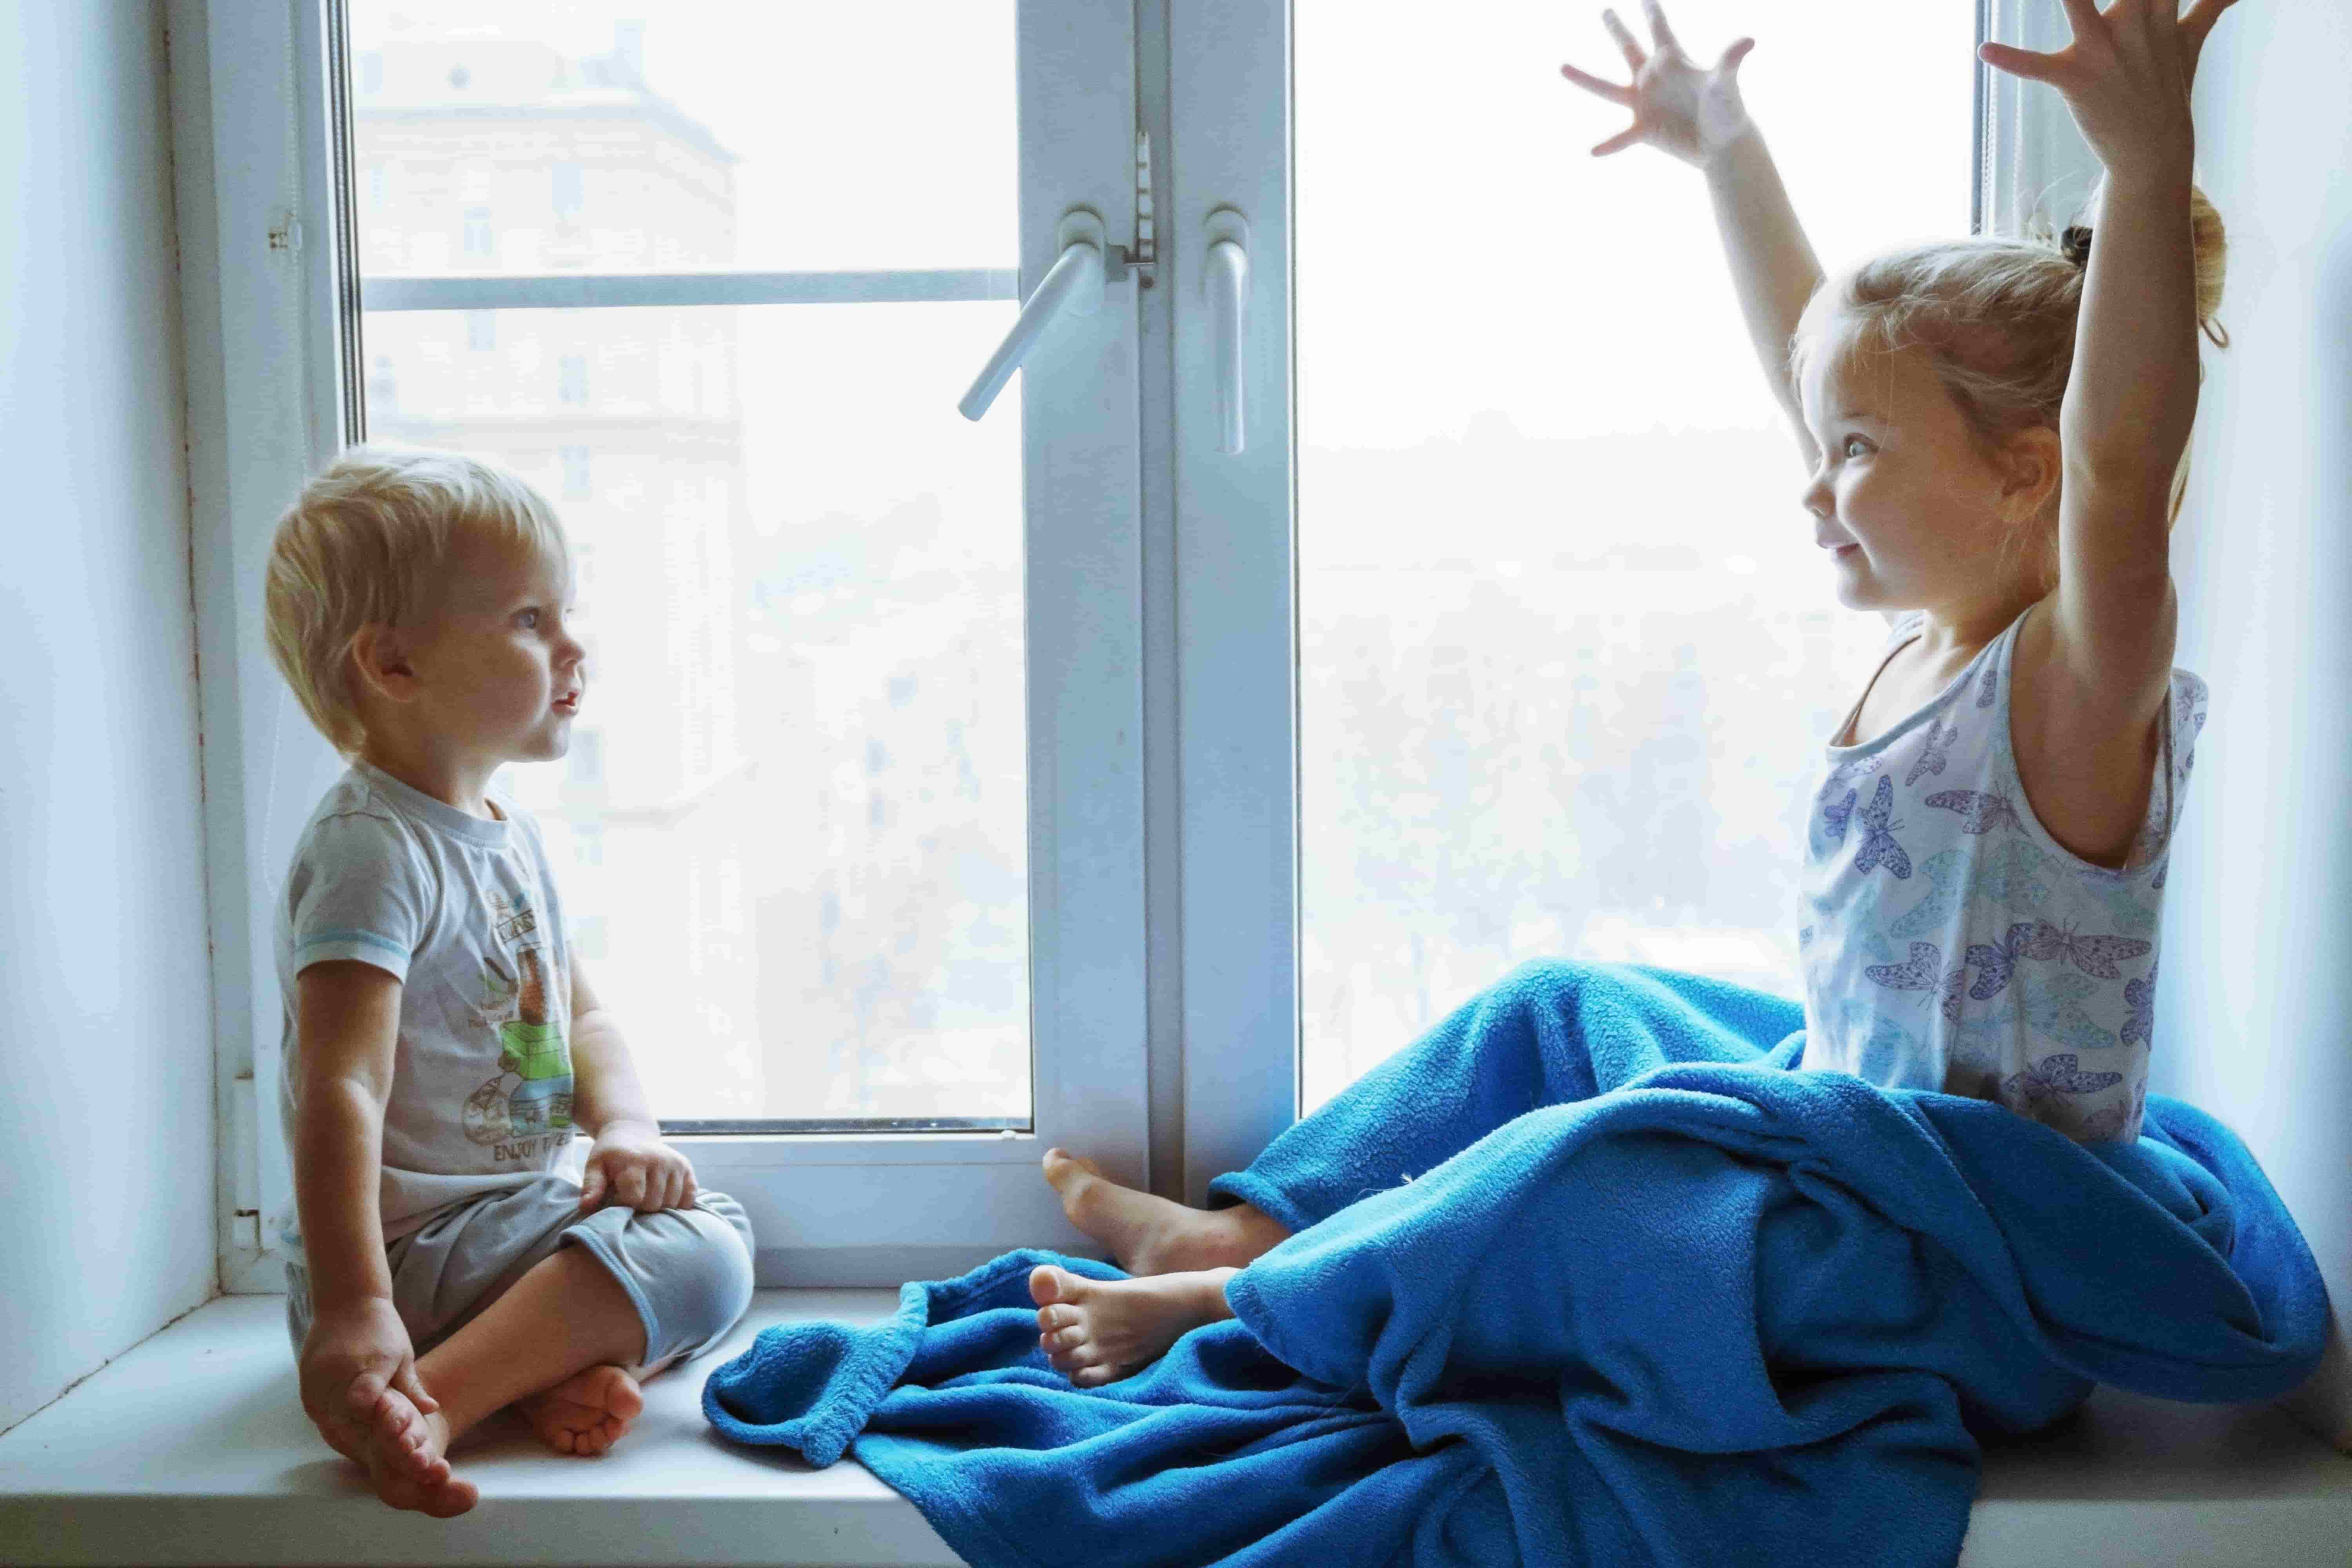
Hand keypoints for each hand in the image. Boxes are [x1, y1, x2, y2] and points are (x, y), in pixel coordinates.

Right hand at [298, 1296, 434, 1460]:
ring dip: (348, 1438)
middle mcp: (338, 1374)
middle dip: (365, 1440)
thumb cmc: (381, 1329)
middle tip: (382, 1454)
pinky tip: (348, 1436)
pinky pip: (319, 1417)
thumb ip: (413, 1386)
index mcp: (368, 1364)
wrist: (346, 1302)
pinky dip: (333, 1427)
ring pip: (330, 1424)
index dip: (377, 1423)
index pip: (365, 1403)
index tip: (392, 1435)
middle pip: (347, 1421)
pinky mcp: (306, 1389)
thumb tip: (432, 1409)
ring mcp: (318, 1383)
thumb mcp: (402, 1354)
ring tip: (366, 1450)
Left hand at [580, 1121, 698, 1211]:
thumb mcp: (595, 1166)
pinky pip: (690, 1196)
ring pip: (672, 1203)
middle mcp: (659, 1160)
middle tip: (632, 1199)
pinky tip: (665, 1198)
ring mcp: (675, 1163)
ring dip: (659, 1207)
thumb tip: (586, 1207)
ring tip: (646, 1196)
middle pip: (654, 1204)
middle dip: (641, 1208)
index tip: (617, 1200)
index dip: (624, 1206)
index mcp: (634, 1160)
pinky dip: (679, 1203)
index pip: (635, 1199)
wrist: (631, 1132)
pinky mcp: (686, 1166)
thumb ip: (592, 1186)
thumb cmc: (610, 1154)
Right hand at [1559, 0, 1758, 168]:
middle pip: (1630, 48)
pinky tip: (1593, 151)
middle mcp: (1654, 79)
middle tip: (1607, 11)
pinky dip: (1609, 144)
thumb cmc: (1728, 110)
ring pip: (1607, 89)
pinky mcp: (1644, 130)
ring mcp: (1646, 104)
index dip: (1652, 12)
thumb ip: (1729, 60)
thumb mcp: (1725, 83)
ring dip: (1584, 79)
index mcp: (1672, 62)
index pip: (1660, 29)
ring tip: (1562, 66)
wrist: (1723, 145)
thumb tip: (1749, 40)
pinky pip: (1621, 138)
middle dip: (1617, 29)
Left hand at [1978, 0, 2238, 182]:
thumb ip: (2210, 5)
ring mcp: (2105, 52)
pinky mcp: (2078, 79)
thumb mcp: (2191, 41)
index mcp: (2158, 8)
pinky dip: (2012, 59)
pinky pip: (2038, 67)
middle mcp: (2134, 23)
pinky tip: (1984, 49)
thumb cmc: (2167, 88)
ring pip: (2079, 5)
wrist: (2156, 149)